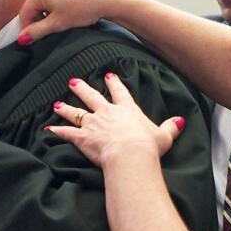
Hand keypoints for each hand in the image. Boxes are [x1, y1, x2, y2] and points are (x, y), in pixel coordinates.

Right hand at [16, 0, 119, 45]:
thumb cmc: (83, 9)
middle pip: (34, 6)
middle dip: (40, 20)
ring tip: (63, 21)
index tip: (34, 39)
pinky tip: (69, 13)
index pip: (25, 13)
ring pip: (45, 2)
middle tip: (52, 31)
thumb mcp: (57, 24)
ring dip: (49, 14)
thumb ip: (37, 32)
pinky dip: (57, 7)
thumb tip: (22, 38)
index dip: (28, 29)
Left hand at [47, 73, 182, 168]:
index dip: (114, 84)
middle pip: (92, 97)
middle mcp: (107, 113)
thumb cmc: (148, 146)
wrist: (130, 155)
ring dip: (67, 108)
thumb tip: (181, 121)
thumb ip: (171, 127)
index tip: (108, 76)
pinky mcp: (82, 138)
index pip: (119, 92)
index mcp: (126, 110)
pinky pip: (67, 133)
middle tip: (73, 81)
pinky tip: (48, 130)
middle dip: (82, 88)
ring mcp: (93, 124)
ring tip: (58, 104)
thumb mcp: (164, 135)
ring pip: (77, 113)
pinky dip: (57, 132)